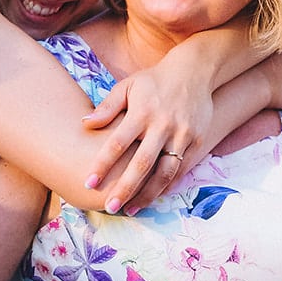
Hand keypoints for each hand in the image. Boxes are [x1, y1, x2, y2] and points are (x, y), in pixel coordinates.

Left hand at [81, 68, 210, 212]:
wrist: (194, 71)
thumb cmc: (154, 80)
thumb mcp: (128, 86)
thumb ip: (107, 107)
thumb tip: (85, 125)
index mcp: (142, 112)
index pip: (118, 143)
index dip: (103, 165)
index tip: (88, 183)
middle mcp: (162, 125)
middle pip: (142, 164)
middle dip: (125, 188)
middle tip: (110, 207)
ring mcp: (182, 134)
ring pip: (165, 172)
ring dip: (148, 194)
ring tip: (132, 210)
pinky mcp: (196, 140)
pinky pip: (181, 169)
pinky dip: (167, 185)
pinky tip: (154, 197)